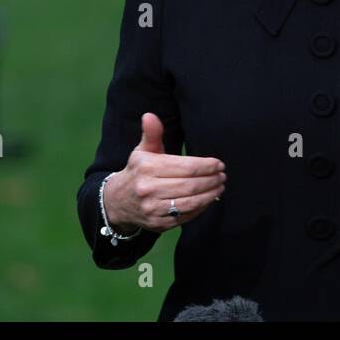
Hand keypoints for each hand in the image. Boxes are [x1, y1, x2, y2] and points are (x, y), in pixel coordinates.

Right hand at [105, 112, 225, 233]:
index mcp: (146, 167)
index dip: (205, 166)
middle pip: (189, 185)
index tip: (219, 164)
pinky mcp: (157, 224)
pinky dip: (200, 208)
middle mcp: (147, 189)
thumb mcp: (142, 151)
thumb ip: (151, 133)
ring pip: (189, 203)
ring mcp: (152, 209)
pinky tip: (208, 199)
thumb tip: (149, 115)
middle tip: (222, 176)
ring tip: (220, 187)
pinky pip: (185, 216)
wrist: (117, 201)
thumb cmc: (138, 171)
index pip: (184, 167)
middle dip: (211, 180)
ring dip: (209, 195)